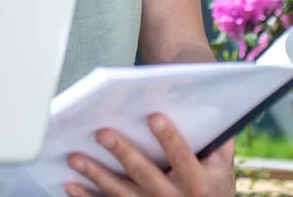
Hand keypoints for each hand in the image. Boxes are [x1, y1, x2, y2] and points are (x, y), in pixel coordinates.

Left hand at [65, 114, 234, 196]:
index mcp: (197, 183)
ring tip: (75, 157)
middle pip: (145, 173)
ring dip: (96, 175)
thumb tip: (213, 104)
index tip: (153, 116)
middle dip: (123, 152)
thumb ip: (217, 142)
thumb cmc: (213, 189)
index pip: (182, 157)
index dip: (169, 138)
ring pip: (121, 193)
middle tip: (102, 133)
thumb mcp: (221, 169)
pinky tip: (71, 184)